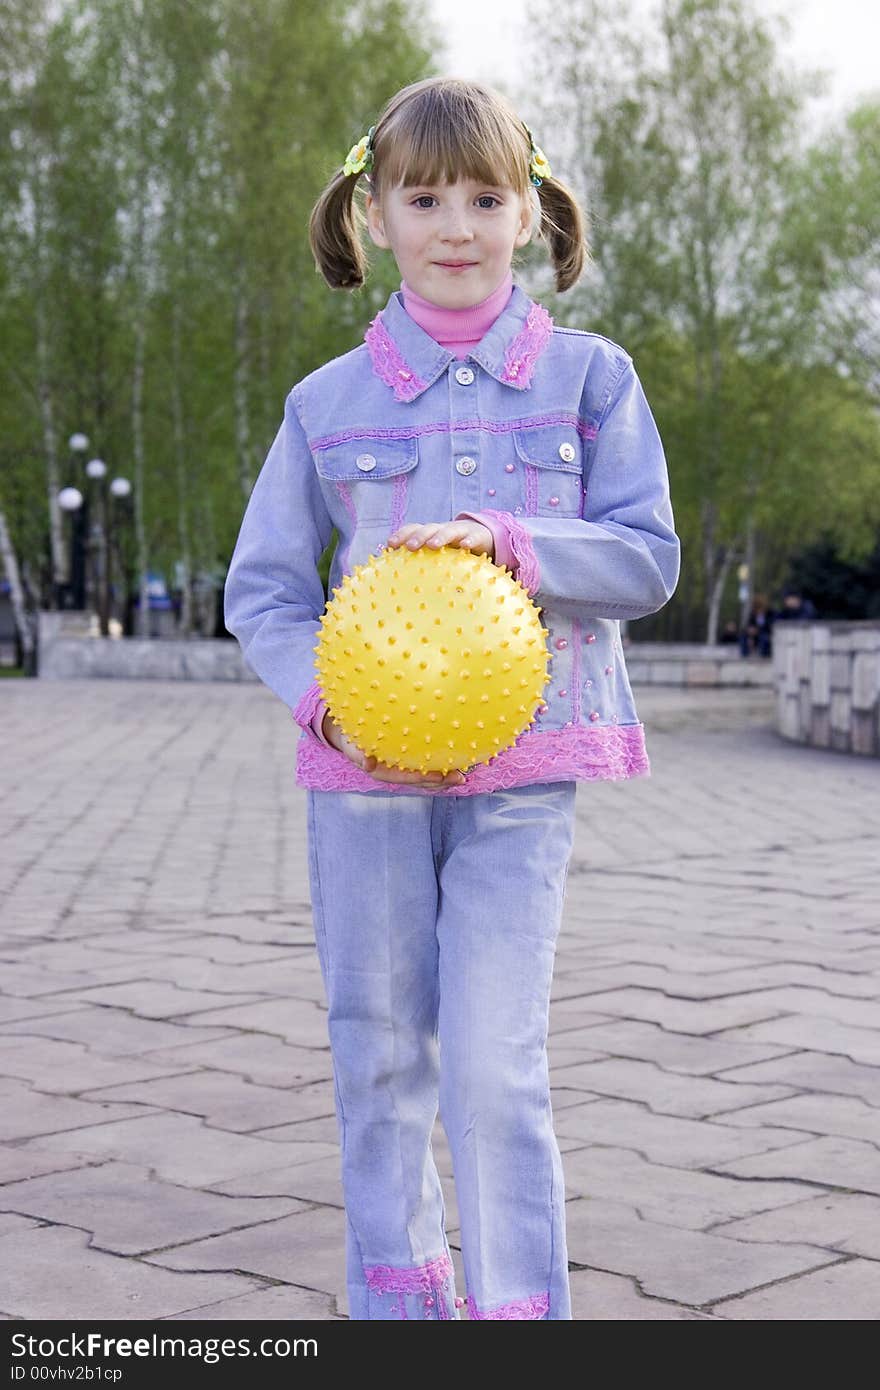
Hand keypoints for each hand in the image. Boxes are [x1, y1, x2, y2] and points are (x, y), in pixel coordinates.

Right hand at [321, 711, 465, 788]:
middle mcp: (397, 770)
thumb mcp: (351, 747)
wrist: (347, 733)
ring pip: (426, 772)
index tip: (440, 777)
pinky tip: (454, 752)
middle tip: (461, 778)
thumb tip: (368, 764)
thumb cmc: (351, 739)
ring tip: (464, 771)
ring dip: (444, 773)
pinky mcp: (407, 755)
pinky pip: (424, 759)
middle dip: (441, 780)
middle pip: (422, 779)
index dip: (424, 778)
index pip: (408, 777)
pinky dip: (438, 757)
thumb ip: (359, 755)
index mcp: (385, 771)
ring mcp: (403, 764)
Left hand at [386, 520, 494, 557]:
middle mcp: (443, 530)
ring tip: (433, 545)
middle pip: (429, 529)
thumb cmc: (454, 551)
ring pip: (449, 530)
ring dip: (440, 536)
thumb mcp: (438, 555)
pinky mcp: (478, 536)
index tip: (390, 545)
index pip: (414, 529)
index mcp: (431, 534)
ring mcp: (461, 532)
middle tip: (410, 547)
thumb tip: (398, 580)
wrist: (484, 537)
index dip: (402, 534)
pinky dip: (469, 541)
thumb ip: (422, 563)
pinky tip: (465, 547)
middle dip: (418, 536)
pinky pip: (474, 538)